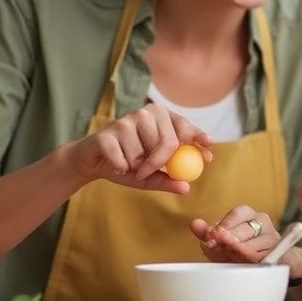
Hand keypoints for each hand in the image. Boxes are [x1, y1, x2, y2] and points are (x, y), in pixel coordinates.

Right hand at [65, 103, 212, 193]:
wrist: (94, 162)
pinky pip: (123, 159)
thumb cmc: (127, 164)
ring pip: (143, 154)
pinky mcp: (108, 133)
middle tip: (146, 171)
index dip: (197, 136)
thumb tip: (186, 187)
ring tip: (127, 160)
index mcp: (161, 118)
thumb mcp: (151, 175)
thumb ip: (168, 179)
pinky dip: (120, 167)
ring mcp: (125, 121)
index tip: (208, 148)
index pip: (184, 126)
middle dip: (159, 163)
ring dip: (136, 166)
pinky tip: (114, 162)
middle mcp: (145, 113)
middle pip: (167, 142)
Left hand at [189, 205, 280, 263]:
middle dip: (233, 237)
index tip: (215, 234)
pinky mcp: (279, 251)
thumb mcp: (221, 244)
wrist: (264, 267)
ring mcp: (272, 236)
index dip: (226, 223)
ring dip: (243, 249)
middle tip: (222, 244)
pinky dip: (255, 258)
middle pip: (248, 227)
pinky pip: (267, 254)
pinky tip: (247, 261)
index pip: (238, 213)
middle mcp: (262, 221)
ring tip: (233, 253)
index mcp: (247, 215)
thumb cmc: (240, 252)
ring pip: (258, 242)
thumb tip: (194, 223)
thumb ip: (207, 234)